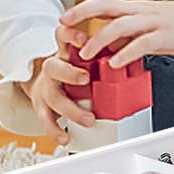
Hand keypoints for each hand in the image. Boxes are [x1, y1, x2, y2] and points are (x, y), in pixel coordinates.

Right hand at [23, 22, 96, 144]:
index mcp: (66, 52)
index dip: (71, 36)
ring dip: (71, 109)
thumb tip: (132, 48)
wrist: (41, 81)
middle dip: (70, 73)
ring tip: (88, 119)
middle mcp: (53, 68)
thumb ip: (102, 51)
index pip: (63, 35)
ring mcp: (46, 88)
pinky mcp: (42, 106)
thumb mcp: (83, 53)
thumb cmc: (71, 65)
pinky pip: (46, 120)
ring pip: (53, 97)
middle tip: (86, 78)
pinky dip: (55, 131)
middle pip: (53, 66)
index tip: (84, 39)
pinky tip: (65, 137)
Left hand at [61, 0, 173, 68]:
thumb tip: (110, 49)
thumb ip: (130, 37)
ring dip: (99, 39)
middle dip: (82, 14)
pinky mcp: (166, 35)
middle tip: (64, 27)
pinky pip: (142, 43)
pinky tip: (115, 64)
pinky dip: (126, 53)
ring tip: (86, 55)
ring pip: (120, 25)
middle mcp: (142, 11)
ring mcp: (154, 22)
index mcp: (137, 9)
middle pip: (106, 6)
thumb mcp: (152, 28)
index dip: (82, 9)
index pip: (104, 4)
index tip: (64, 19)